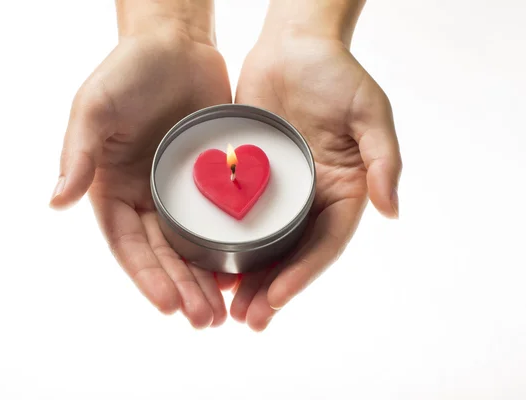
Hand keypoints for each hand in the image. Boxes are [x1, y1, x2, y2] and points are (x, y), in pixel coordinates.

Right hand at [50, 27, 236, 327]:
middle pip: (162, 255)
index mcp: (114, 188)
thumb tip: (56, 201)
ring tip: (222, 312)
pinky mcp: (209, 181)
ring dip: (204, 280)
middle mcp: (145, 197)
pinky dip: (227, 248)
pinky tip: (242, 272)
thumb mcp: (95, 107)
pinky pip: (218, 221)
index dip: (145, 277)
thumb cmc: (129, 69)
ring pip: (191, 247)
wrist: (177, 42)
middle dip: (180, 290)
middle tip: (203, 320)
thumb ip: (78, 153)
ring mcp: (179, 192)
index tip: (167, 306)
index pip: (127, 245)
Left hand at [232, 31, 401, 329]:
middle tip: (247, 320)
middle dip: (271, 290)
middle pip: (291, 255)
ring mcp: (279, 193)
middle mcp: (311, 199)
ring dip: (247, 279)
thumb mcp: (368, 111)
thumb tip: (391, 209)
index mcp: (343, 191)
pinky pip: (238, 219)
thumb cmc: (335, 73)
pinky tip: (207, 267)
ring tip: (226, 309)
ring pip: (263, 246)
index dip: (303, 274)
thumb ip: (382, 159)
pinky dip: (225, 245)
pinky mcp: (250, 180)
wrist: (292, 46)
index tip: (276, 298)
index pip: (325, 244)